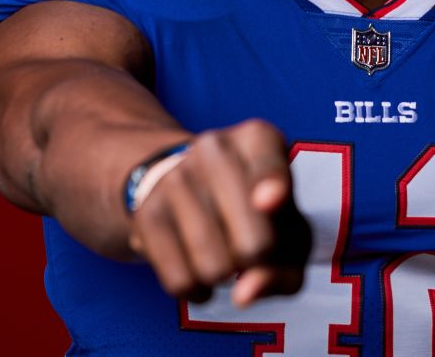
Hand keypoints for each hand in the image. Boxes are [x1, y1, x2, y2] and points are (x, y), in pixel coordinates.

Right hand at [127, 118, 310, 306]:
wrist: (190, 187)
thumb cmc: (257, 214)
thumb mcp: (287, 232)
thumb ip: (284, 269)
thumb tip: (243, 294)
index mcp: (259, 139)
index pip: (269, 165)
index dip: (273, 187)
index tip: (270, 202)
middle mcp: (215, 148)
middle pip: (255, 244)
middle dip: (260, 263)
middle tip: (253, 248)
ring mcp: (176, 177)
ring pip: (215, 268)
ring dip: (227, 279)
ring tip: (225, 252)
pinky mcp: (146, 211)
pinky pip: (180, 281)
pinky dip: (197, 291)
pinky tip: (201, 272)